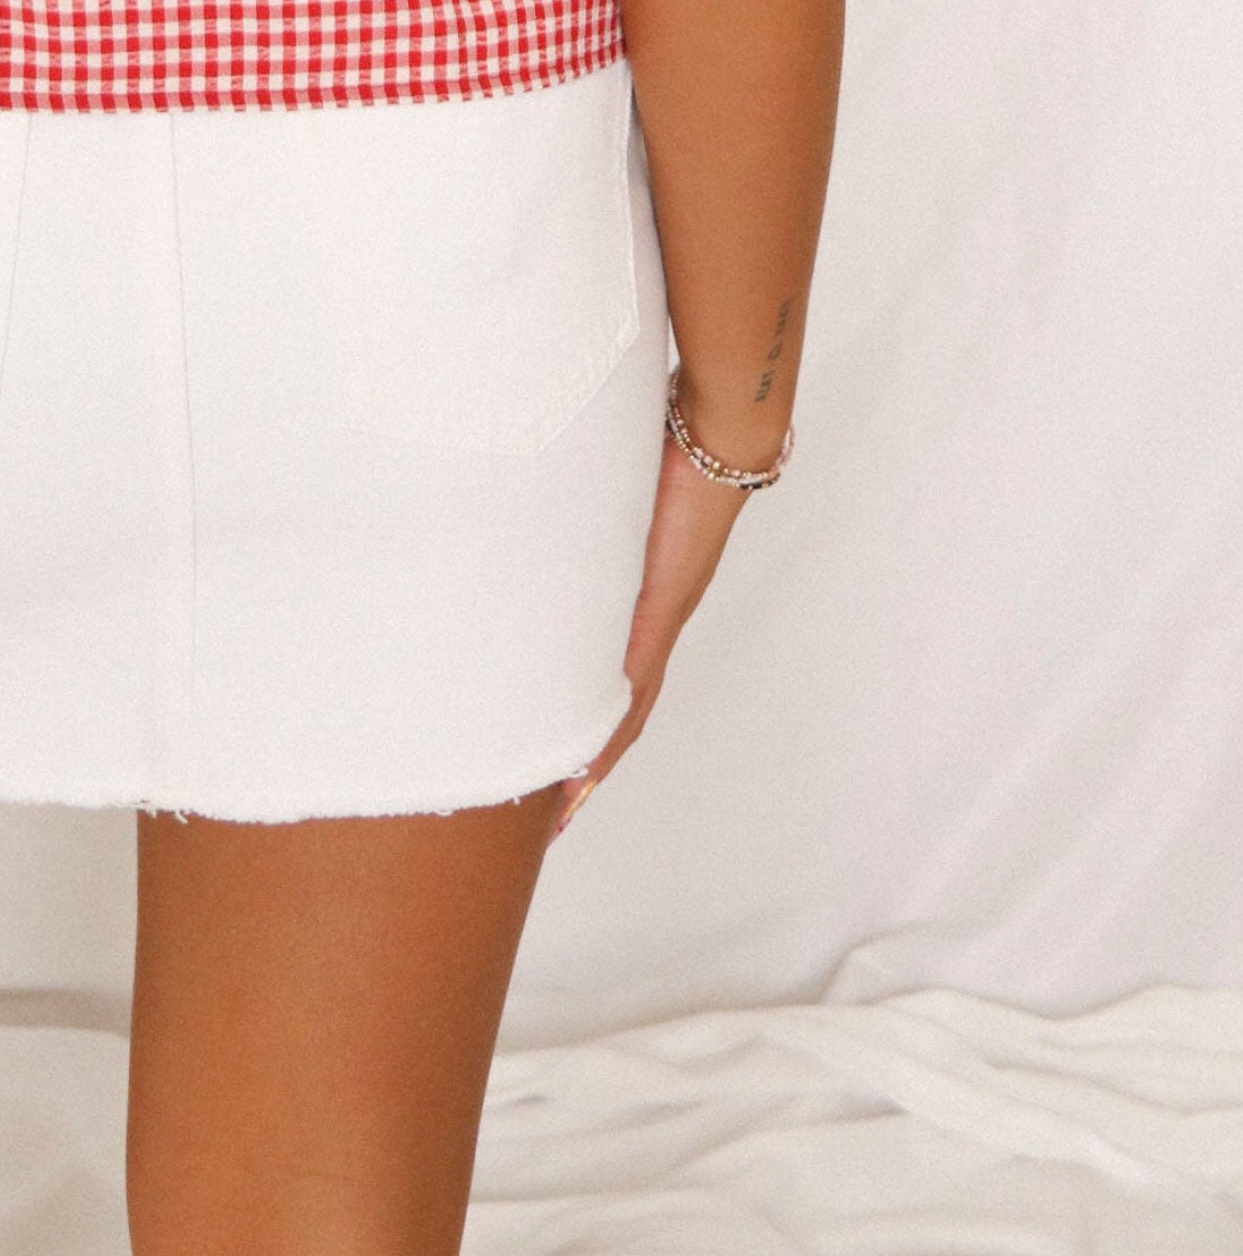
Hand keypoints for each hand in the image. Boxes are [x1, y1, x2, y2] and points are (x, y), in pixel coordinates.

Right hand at [552, 428, 755, 828]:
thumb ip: (583, 512)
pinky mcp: (656, 609)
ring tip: (559, 808)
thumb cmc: (663, 447)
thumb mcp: (607, 495)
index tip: (560, 776)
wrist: (717, 435)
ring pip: (623, 710)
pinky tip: (582, 766)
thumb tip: (538, 499)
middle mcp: (654, 619)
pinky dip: (606, 731)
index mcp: (644, 599)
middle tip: (550, 820)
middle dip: (586, 765)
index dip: (591, 730)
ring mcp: (658, 619)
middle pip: (619, 714)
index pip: (616, 681)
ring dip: (592, 761)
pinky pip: (628, 686)